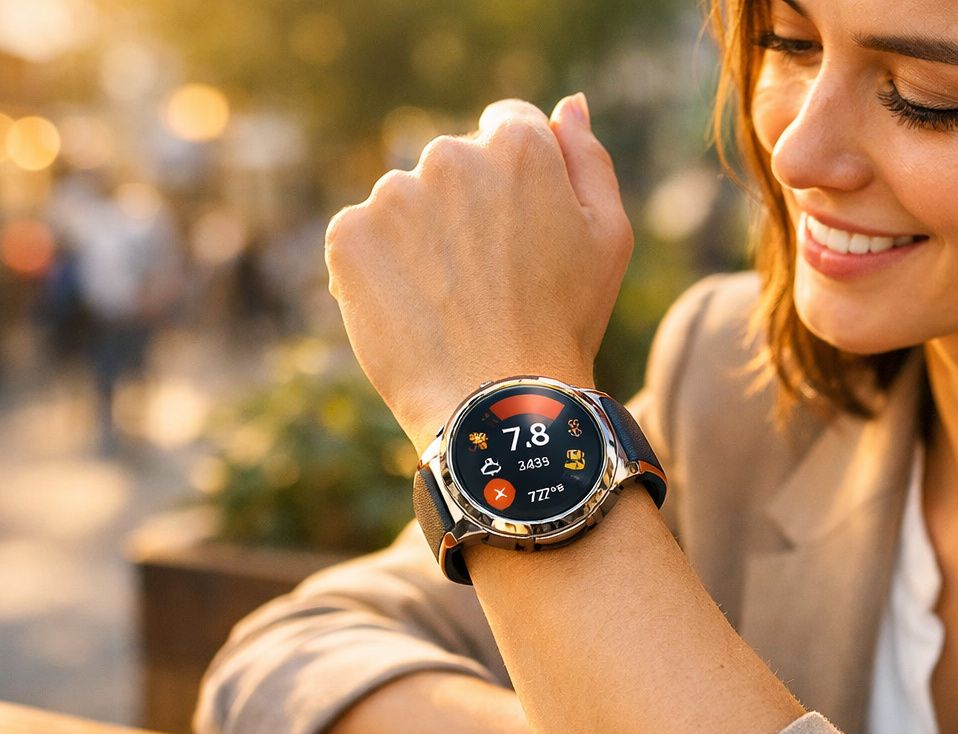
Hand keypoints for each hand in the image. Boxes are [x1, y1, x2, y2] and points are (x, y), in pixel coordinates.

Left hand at [324, 94, 633, 450]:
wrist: (497, 405)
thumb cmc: (564, 324)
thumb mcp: (608, 238)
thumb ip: (587, 159)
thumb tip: (566, 104)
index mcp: (518, 145)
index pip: (505, 126)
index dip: (514, 181)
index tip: (515, 234)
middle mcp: (450, 155)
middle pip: (452, 165)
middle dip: (465, 209)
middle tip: (487, 282)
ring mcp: (393, 194)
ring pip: (405, 204)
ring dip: (420, 241)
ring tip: (449, 304)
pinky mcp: (349, 236)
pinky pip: (361, 239)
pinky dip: (378, 271)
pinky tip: (411, 312)